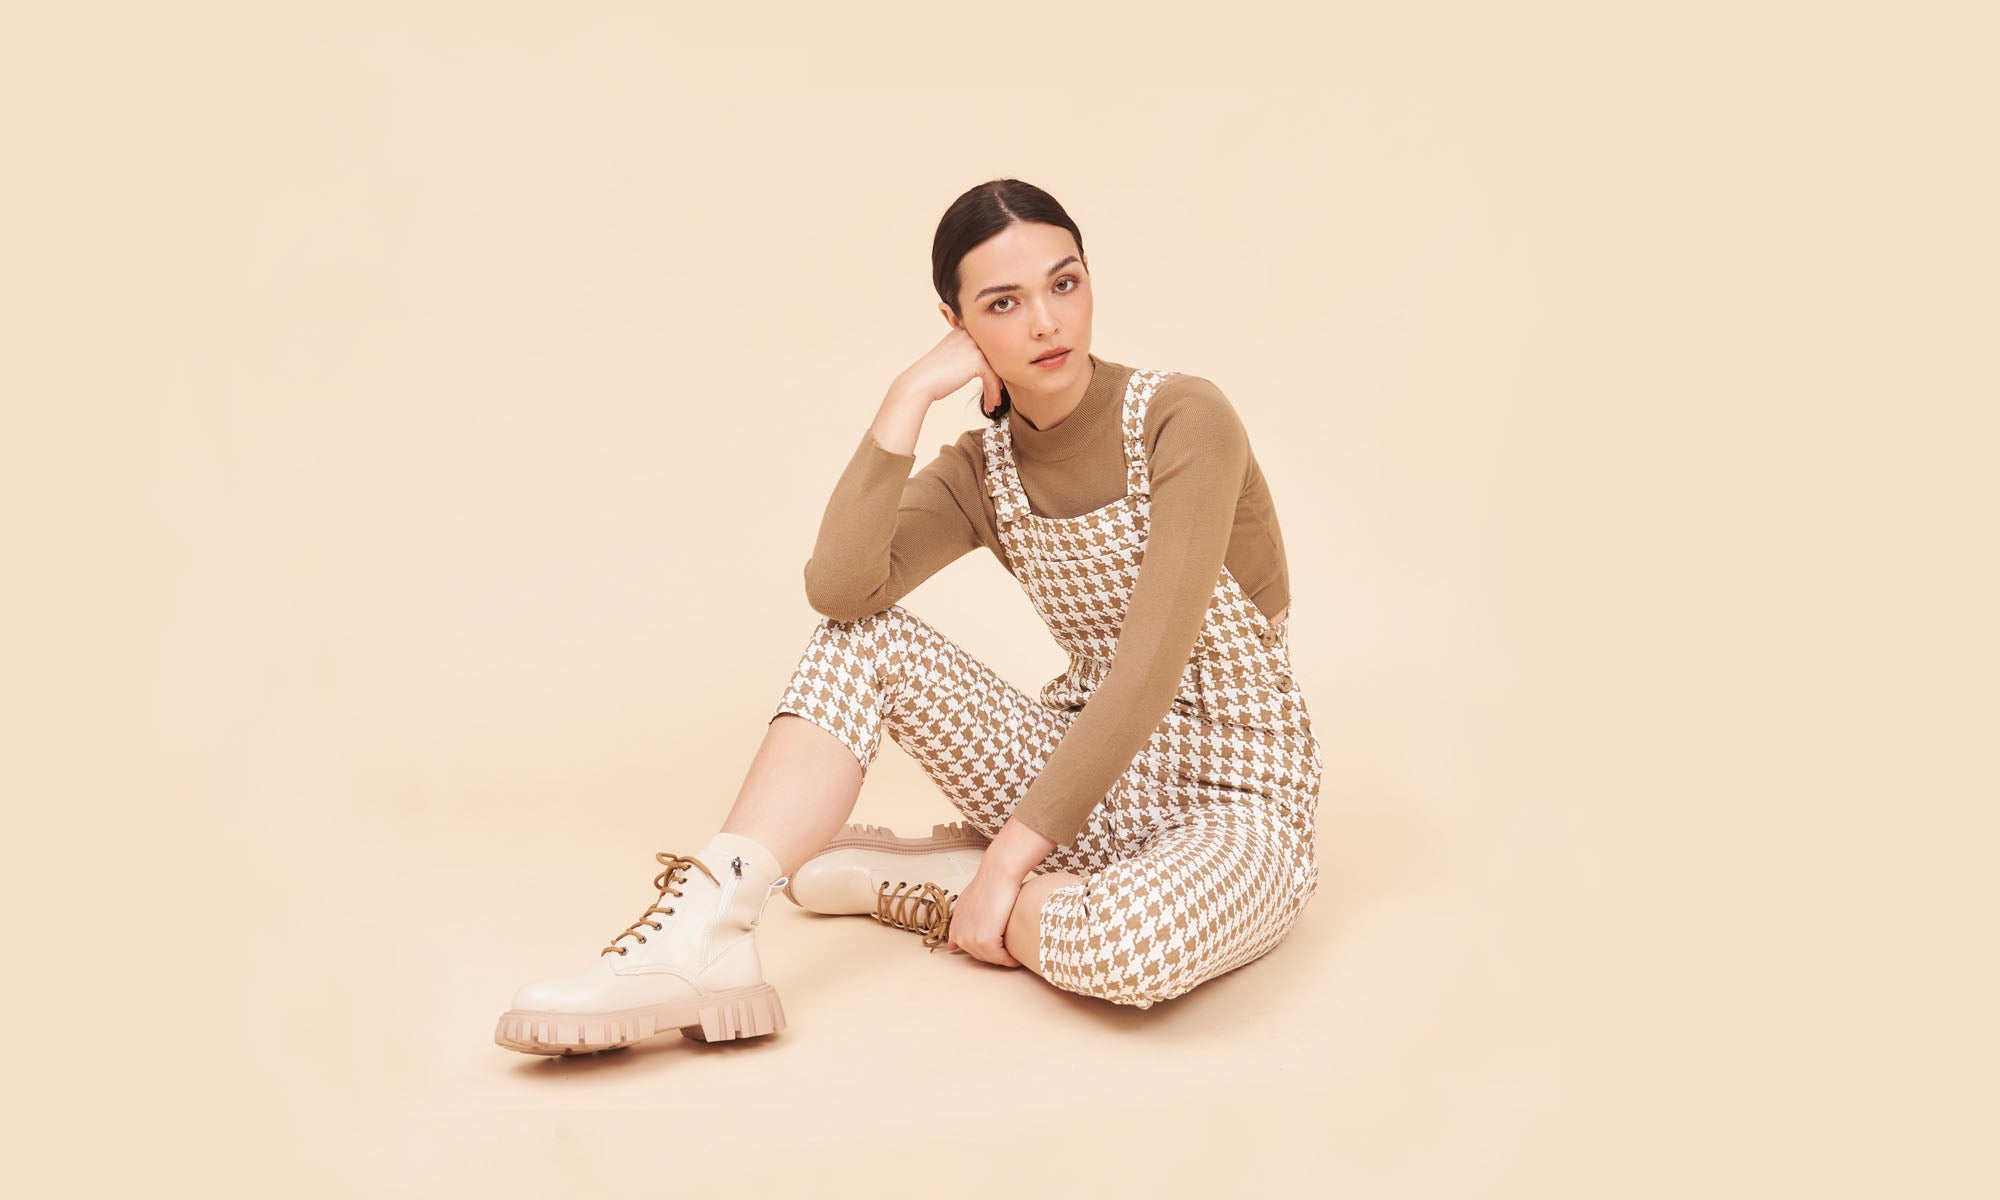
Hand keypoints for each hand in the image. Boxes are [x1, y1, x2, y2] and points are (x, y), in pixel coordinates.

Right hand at [890, 326, 1009, 420]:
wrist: (919, 383)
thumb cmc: (931, 377)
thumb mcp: (949, 358)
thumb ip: (964, 356)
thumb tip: (984, 367)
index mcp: (961, 332)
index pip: (984, 350)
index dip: (990, 368)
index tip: (991, 385)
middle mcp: (968, 335)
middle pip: (992, 359)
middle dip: (994, 380)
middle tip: (995, 396)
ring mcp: (973, 346)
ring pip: (994, 369)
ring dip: (994, 389)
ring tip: (993, 403)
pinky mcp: (977, 359)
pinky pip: (992, 378)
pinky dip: (993, 392)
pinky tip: (990, 404)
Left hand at [943, 862, 1024, 967]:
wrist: (997, 875)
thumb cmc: (988, 884)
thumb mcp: (967, 904)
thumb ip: (961, 922)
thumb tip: (953, 945)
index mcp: (955, 926)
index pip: (966, 949)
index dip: (982, 950)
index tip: (995, 949)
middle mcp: (960, 935)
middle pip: (980, 956)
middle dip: (994, 956)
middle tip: (1009, 951)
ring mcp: (971, 939)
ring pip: (991, 959)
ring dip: (1003, 959)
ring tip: (1014, 955)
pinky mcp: (986, 941)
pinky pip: (1001, 959)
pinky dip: (1010, 961)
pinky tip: (1017, 958)